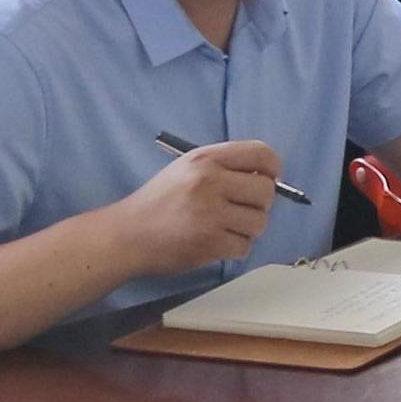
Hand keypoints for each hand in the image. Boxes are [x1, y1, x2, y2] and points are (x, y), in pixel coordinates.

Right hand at [116, 140, 288, 272]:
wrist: (127, 235)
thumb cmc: (160, 201)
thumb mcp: (187, 169)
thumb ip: (224, 166)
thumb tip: (267, 176)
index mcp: (205, 159)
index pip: (261, 153)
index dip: (273, 168)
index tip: (268, 179)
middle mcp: (209, 181)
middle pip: (266, 191)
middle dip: (260, 204)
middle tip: (242, 209)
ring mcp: (209, 214)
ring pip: (259, 222)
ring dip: (248, 229)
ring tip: (226, 228)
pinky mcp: (208, 243)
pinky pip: (244, 246)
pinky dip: (235, 247)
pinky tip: (217, 242)